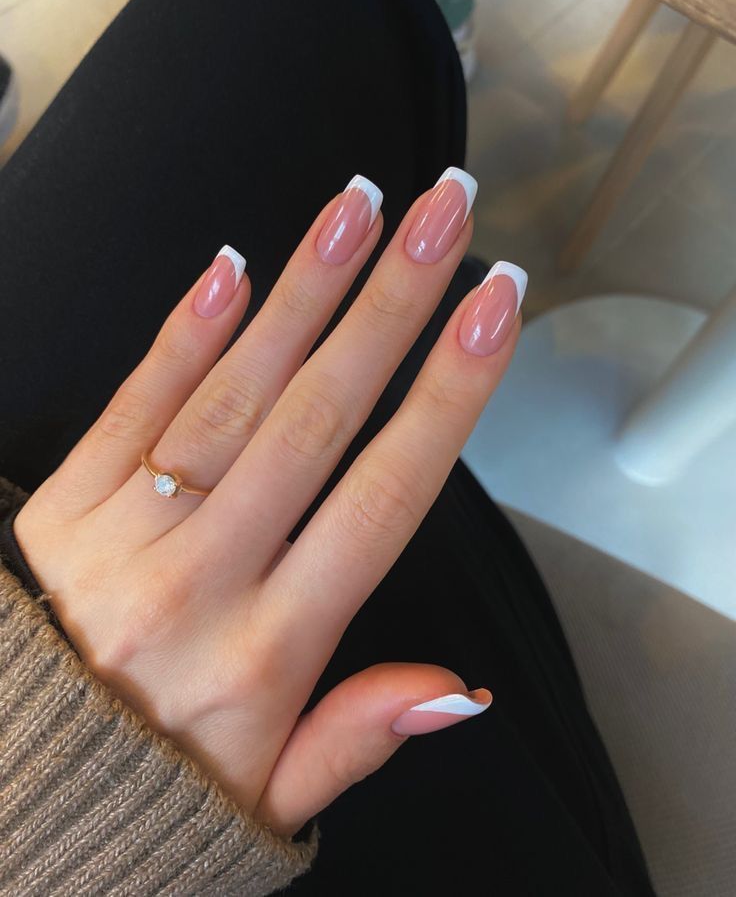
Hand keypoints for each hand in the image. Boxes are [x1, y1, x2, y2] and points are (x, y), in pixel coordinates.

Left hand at [13, 170, 524, 837]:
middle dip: (391, 305)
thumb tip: (459, 688)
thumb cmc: (156, 783)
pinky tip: (233, 270)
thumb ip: (359, 734)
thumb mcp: (271, 793)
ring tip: (356, 209)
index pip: (384, 498)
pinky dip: (184, 336)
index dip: (449, 394)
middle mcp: (200, 580)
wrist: (16, 787)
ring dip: (301, 293)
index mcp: (268, 650)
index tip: (494, 310)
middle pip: (316, 419)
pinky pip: (131, 408)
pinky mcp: (62, 509)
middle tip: (442, 213)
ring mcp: (122, 535)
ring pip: (231, 396)